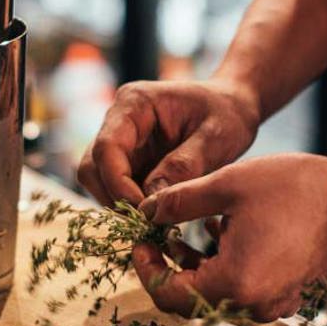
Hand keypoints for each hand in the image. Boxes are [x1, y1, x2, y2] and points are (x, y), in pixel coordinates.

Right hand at [77, 78, 260, 205]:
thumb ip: (184, 165)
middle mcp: (118, 121)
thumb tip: (151, 201)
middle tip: (149, 222)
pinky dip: (130, 207)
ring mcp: (121, 143)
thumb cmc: (227, 114)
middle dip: (115, 198)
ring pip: (98, 182)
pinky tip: (158, 215)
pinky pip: (115, 189)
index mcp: (134, 103)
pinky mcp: (129, 162)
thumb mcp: (216, 137)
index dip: (118, 183)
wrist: (233, 108)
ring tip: (156, 220)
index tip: (143, 211)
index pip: (107, 148)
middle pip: (93, 167)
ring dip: (120, 205)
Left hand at [132, 153, 326, 321]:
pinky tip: (221, 233)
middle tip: (158, 235)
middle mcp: (253, 305)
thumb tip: (144, 212)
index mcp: (234, 283)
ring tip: (187, 229)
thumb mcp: (226, 186)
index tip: (141, 239)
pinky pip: (242, 291)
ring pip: (216, 296)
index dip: (146, 267)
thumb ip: (178, 202)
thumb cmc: (293, 188)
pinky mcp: (287, 294)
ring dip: (196, 267)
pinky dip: (224, 269)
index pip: (169, 294)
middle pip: (191, 300)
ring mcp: (274, 303)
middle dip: (170, 267)